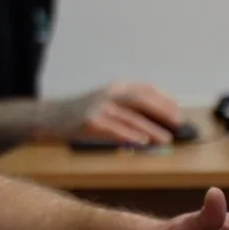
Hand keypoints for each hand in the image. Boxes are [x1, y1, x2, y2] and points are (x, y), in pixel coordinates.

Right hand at [41, 82, 182, 144]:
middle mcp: (108, 93)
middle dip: (162, 110)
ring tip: (165, 138)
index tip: (178, 109)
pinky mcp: (90, 121)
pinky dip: (130, 135)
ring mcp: (98, 107)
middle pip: (141, 99)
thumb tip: (154, 125)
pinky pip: (115, 128)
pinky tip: (142, 142)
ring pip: (131, 116)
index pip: (145, 88)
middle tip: (178, 122)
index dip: (164, 98)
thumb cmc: (80, 114)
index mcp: (114, 87)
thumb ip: (126, 110)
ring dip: (151, 128)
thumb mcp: (104, 104)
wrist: (49, 118)